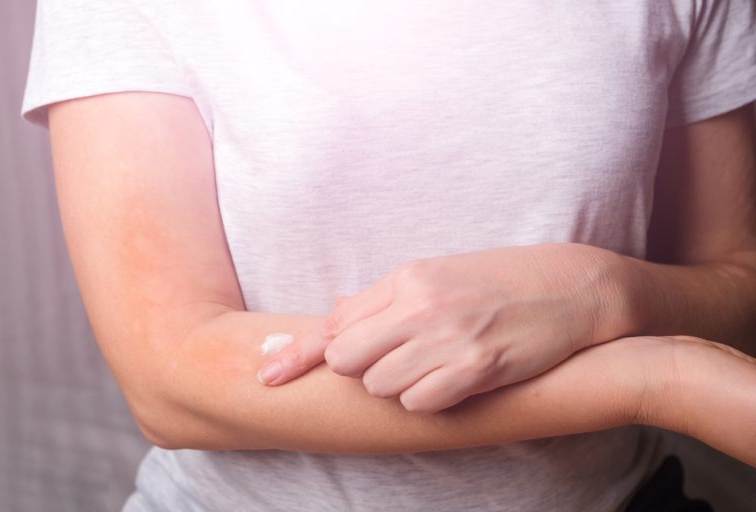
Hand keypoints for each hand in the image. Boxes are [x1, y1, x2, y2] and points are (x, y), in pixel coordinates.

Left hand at [258, 243, 630, 411]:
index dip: (297, 354)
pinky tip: (453, 381)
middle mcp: (420, 304)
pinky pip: (420, 401)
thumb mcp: (439, 275)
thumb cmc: (501, 281)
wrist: (571, 286)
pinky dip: (428, 399)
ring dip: (398, 386)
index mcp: (407, 278)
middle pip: (349, 358)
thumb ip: (384, 298)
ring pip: (381, 385)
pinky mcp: (476, 365)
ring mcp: (448, 335)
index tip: (267, 375)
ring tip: (434, 366)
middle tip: (394, 362)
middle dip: (361, 370)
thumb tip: (335, 311)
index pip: (336, 323)